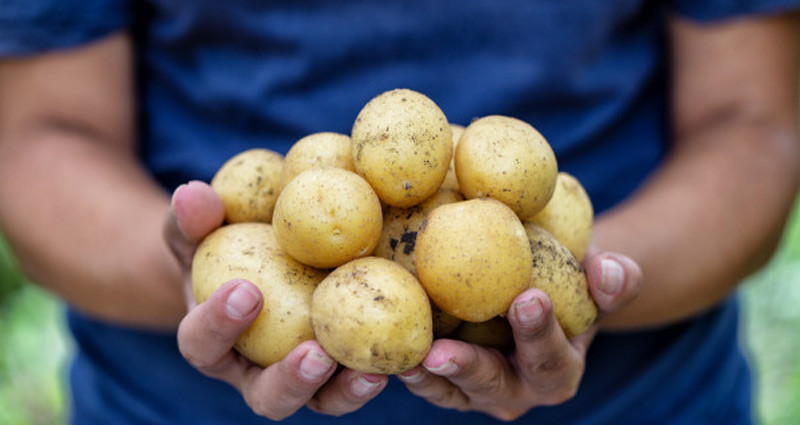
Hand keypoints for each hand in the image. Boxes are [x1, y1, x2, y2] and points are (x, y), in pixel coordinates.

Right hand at [163, 181, 388, 419]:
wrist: (259, 264)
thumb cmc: (225, 244)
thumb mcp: (204, 230)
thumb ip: (194, 219)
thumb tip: (191, 193)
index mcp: (211, 341)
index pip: (201, 343)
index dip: (218, 326)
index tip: (246, 290)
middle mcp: (254, 372)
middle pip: (267, 397)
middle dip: (290, 381)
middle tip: (315, 355)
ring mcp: (301, 378)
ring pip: (320, 401)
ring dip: (344, 391)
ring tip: (370, 371)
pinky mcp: (340, 371)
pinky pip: (359, 379)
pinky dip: (379, 370)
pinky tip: (408, 353)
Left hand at [397, 247, 641, 420]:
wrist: (536, 296)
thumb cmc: (570, 284)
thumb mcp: (598, 280)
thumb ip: (615, 279)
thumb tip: (608, 269)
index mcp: (558, 370)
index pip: (550, 356)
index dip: (540, 332)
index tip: (528, 298)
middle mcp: (517, 390)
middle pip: (492, 384)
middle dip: (468, 368)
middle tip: (441, 352)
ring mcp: (477, 391)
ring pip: (450, 391)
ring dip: (425, 377)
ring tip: (403, 358)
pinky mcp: (446, 382)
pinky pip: (425, 379)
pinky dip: (405, 366)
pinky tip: (384, 347)